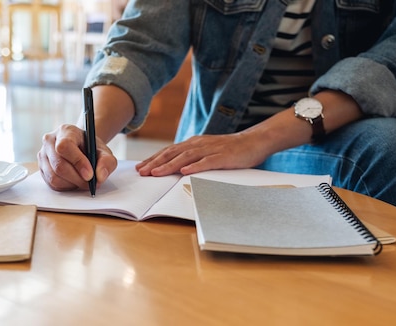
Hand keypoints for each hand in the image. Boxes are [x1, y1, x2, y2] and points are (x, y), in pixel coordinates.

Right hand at [37, 124, 117, 190]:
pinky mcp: (42, 169)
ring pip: (53, 177)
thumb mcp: (104, 151)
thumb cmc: (91, 148)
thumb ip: (107, 162)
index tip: (90, 174)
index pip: (65, 146)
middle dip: (77, 178)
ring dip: (72, 184)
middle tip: (90, 183)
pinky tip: (74, 182)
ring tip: (83, 182)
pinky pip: (51, 184)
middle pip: (58, 165)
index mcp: (65, 131)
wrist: (82, 148)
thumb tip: (100, 176)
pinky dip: (66, 187)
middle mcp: (49, 141)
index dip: (78, 162)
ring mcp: (43, 155)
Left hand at [135, 132, 271, 176]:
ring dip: (169, 165)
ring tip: (156, 173)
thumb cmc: (230, 150)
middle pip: (173, 153)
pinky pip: (207, 162)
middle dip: (156, 162)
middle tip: (142, 171)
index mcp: (194, 143)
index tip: (140, 167)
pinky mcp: (223, 156)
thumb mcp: (207, 151)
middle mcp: (199, 144)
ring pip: (186, 157)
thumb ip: (193, 157)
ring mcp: (211, 149)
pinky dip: (195, 166)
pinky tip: (184, 172)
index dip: (154, 159)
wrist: (254, 141)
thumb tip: (176, 168)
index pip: (169, 151)